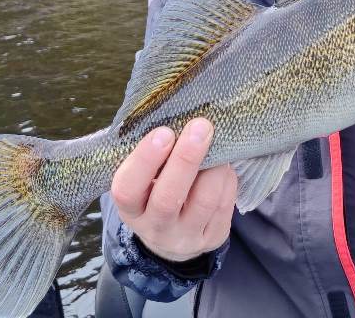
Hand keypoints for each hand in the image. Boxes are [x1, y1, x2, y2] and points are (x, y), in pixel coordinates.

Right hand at [110, 118, 237, 261]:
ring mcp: (186, 237)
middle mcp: (155, 227)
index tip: (163, 132)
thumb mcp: (143, 181)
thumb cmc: (155, 192)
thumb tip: (176, 115)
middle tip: (200, 126)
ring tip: (217, 142)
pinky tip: (224, 164)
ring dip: (215, 167)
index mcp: (131, 209)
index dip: (144, 161)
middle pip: (168, 199)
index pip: (127, 189)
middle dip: (185, 159)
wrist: (173, 239)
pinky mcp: (213, 238)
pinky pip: (225, 205)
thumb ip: (152, 156)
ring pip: (205, 202)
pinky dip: (227, 178)